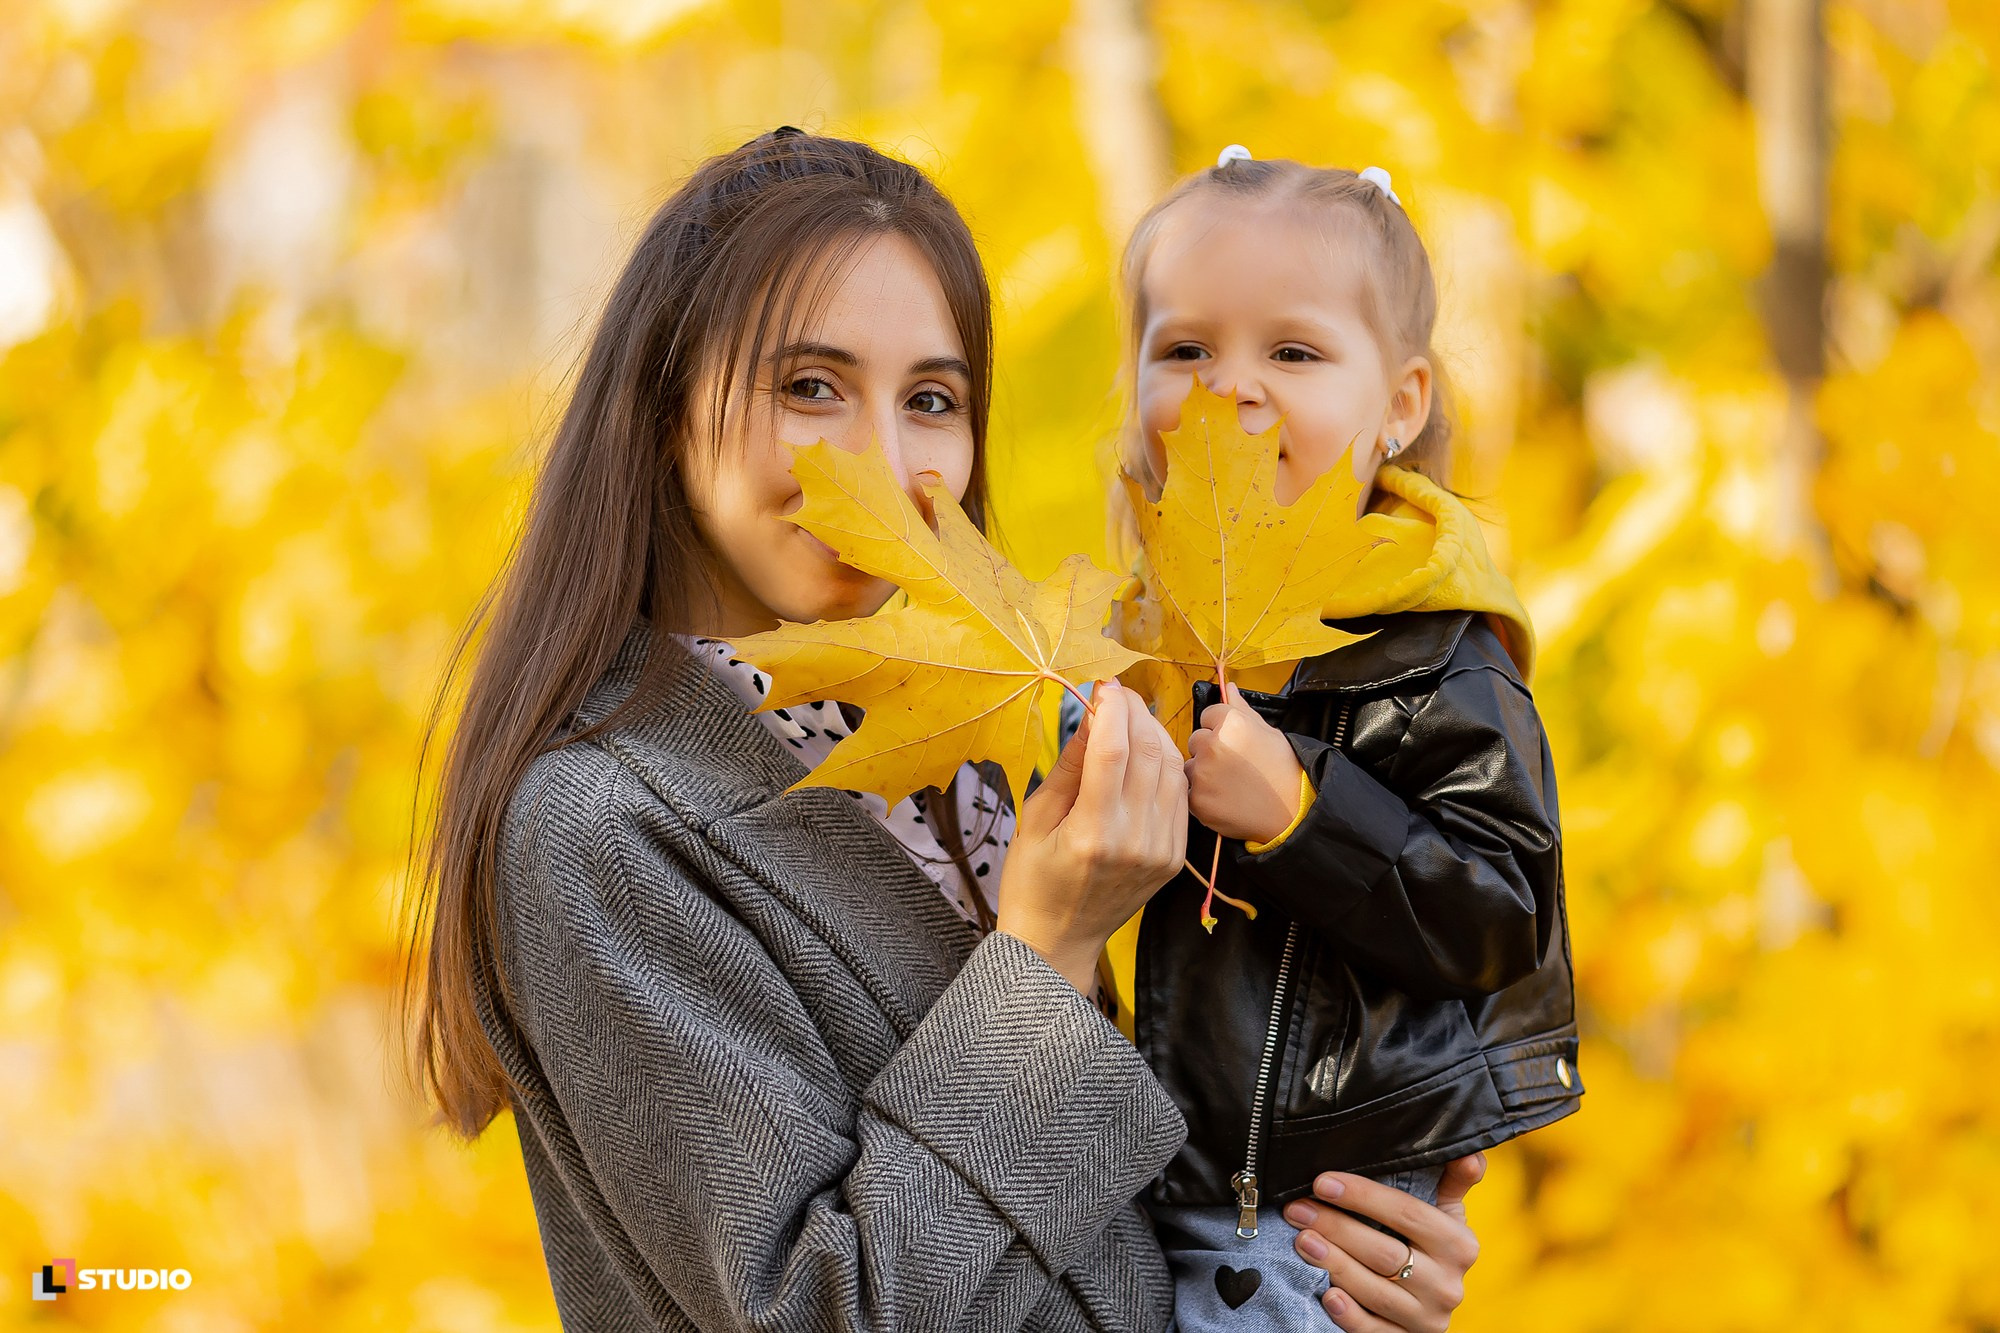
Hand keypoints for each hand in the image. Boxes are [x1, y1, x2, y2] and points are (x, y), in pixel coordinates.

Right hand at [997, 682, 1188, 992]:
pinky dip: (1167, 766)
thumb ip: (1068, 767)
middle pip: (1149, 753)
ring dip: (1155, 734)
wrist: (1058, 942)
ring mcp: (1160, 851)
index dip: (1112, 709)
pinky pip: (1179, 796)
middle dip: (1135, 713)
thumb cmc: (1033, 881)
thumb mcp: (1035, 820)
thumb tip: (1090, 717)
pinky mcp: (1173, 858)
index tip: (1103, 686)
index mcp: (1091, 832)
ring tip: (1131, 719)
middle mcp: (1133, 840)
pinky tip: (1147, 753)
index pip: (1113, 750)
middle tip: (1118, 696)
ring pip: (1172, 770)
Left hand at [1185, 683, 1305, 843]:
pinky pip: (1190, 791)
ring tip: (1231, 782)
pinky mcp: (1197, 801)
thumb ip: (1241, 708)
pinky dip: (1203, 795)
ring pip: (1191, 766)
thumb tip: (1228, 687)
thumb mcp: (1268, 732)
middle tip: (1234, 764)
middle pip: (1195, 740)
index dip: (1220, 727)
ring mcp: (1202, 775)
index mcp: (1230, 724)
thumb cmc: (1284, 770)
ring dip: (1203, 772)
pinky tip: (1226, 797)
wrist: (1294, 812)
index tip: (1234, 741)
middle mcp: (1212, 746)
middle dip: (1209, 749)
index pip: (1208, 714)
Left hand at [1285, 1154, 1486, 1331]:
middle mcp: (1447, 1285)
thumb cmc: (1432, 1247)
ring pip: (1373, 1290)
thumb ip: (1453, 1182)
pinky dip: (1348, 1314)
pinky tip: (1326, 1294)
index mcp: (1459, 1245)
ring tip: (1302, 1239)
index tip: (1323, 1182)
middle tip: (1298, 1209)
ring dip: (1333, 1263)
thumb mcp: (1446, 1215)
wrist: (1435, 1304)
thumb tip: (1468, 1154)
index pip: (1406, 1213)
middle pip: (1383, 1252)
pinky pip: (1373, 1330)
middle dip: (1335, 1227)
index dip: (1363, 1196)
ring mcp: (1427, 1318)